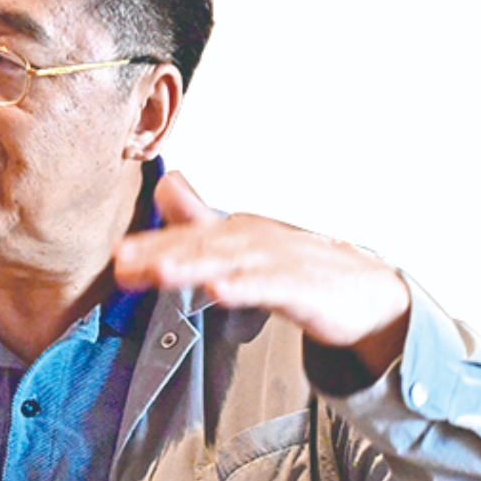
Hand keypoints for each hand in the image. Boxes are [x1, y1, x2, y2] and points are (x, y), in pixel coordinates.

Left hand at [113, 172, 410, 374]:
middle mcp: (253, 240)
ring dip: (194, 265)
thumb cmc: (298, 267)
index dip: (151, 246)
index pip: (187, 238)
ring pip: (230, 261)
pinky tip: (221, 291)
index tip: (116, 257)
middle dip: (161, 252)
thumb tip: (165, 188)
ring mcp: (278, 261)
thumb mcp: (243, 243)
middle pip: (201, 245)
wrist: (364, 292)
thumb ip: (200, 221)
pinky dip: (245, 287)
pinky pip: (270, 286)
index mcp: (236, 233)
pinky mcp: (302, 287)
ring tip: (160, 272)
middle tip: (125, 260)